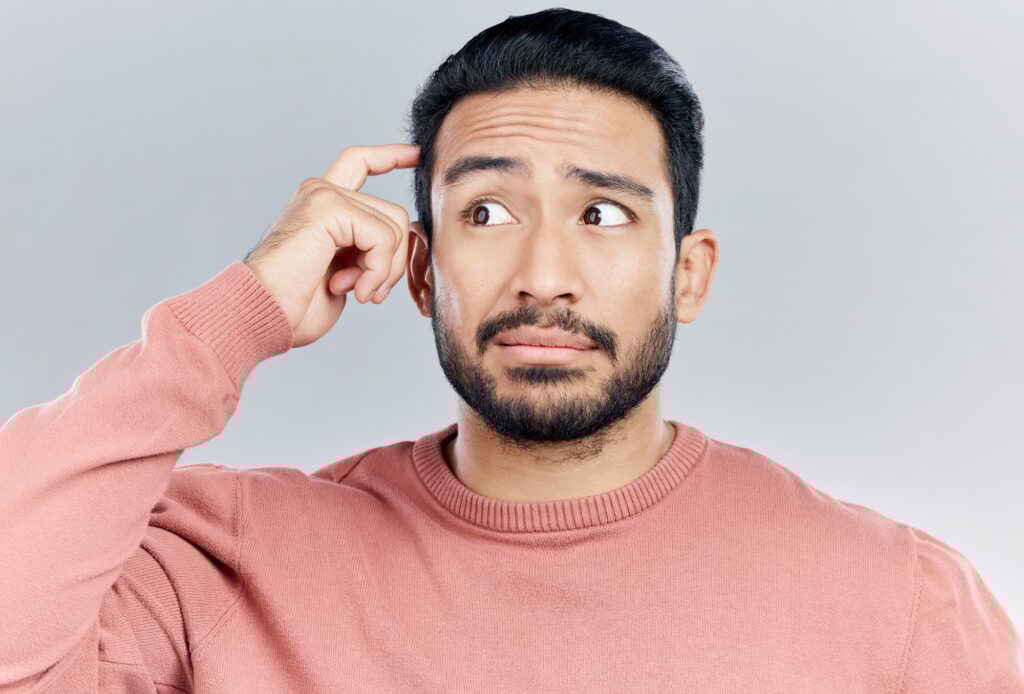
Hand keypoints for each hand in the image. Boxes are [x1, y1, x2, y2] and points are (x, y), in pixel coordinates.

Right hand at [243, 143, 420, 348]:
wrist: (259, 314)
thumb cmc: (293, 306)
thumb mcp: (343, 274)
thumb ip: (367, 251)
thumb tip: (405, 242)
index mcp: (322, 205)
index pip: (359, 163)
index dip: (390, 156)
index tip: (416, 153)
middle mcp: (320, 192)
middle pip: (394, 214)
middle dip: (394, 262)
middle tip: (367, 292)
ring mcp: (323, 196)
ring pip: (394, 227)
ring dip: (384, 271)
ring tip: (354, 291)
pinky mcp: (328, 208)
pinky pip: (383, 238)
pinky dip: (377, 271)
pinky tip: (351, 290)